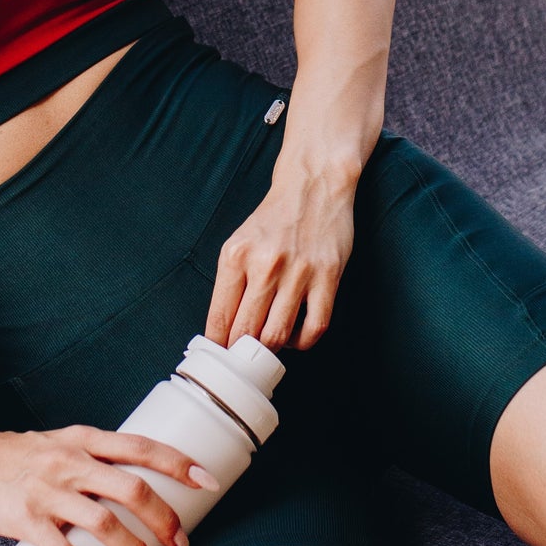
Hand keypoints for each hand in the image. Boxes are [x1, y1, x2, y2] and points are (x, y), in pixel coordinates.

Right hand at [0, 422, 217, 545]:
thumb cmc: (6, 456)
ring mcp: (49, 491)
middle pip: (133, 488)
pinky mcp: (26, 520)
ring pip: (106, 523)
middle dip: (164, 518)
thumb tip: (121, 489)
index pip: (141, 447)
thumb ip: (85, 463)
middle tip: (180, 542)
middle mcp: (70, 463)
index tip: (208, 481)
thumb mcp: (53, 446)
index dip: (178, 463)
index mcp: (81, 442)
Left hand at [207, 158, 356, 353]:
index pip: (219, 317)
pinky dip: (302, 342)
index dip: (217, 345)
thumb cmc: (274, 219)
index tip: (219, 357)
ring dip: (270, 349)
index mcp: (236, 256)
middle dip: (241, 353)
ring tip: (268, 345)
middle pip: (246, 332)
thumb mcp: (238, 243)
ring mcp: (299, 272)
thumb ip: (230, 284)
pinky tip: (295, 336)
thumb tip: (223, 330)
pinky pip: (315, 327)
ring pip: (278, 335)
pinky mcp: (328, 276)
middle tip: (242, 359)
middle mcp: (265, 265)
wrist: (313, 186)